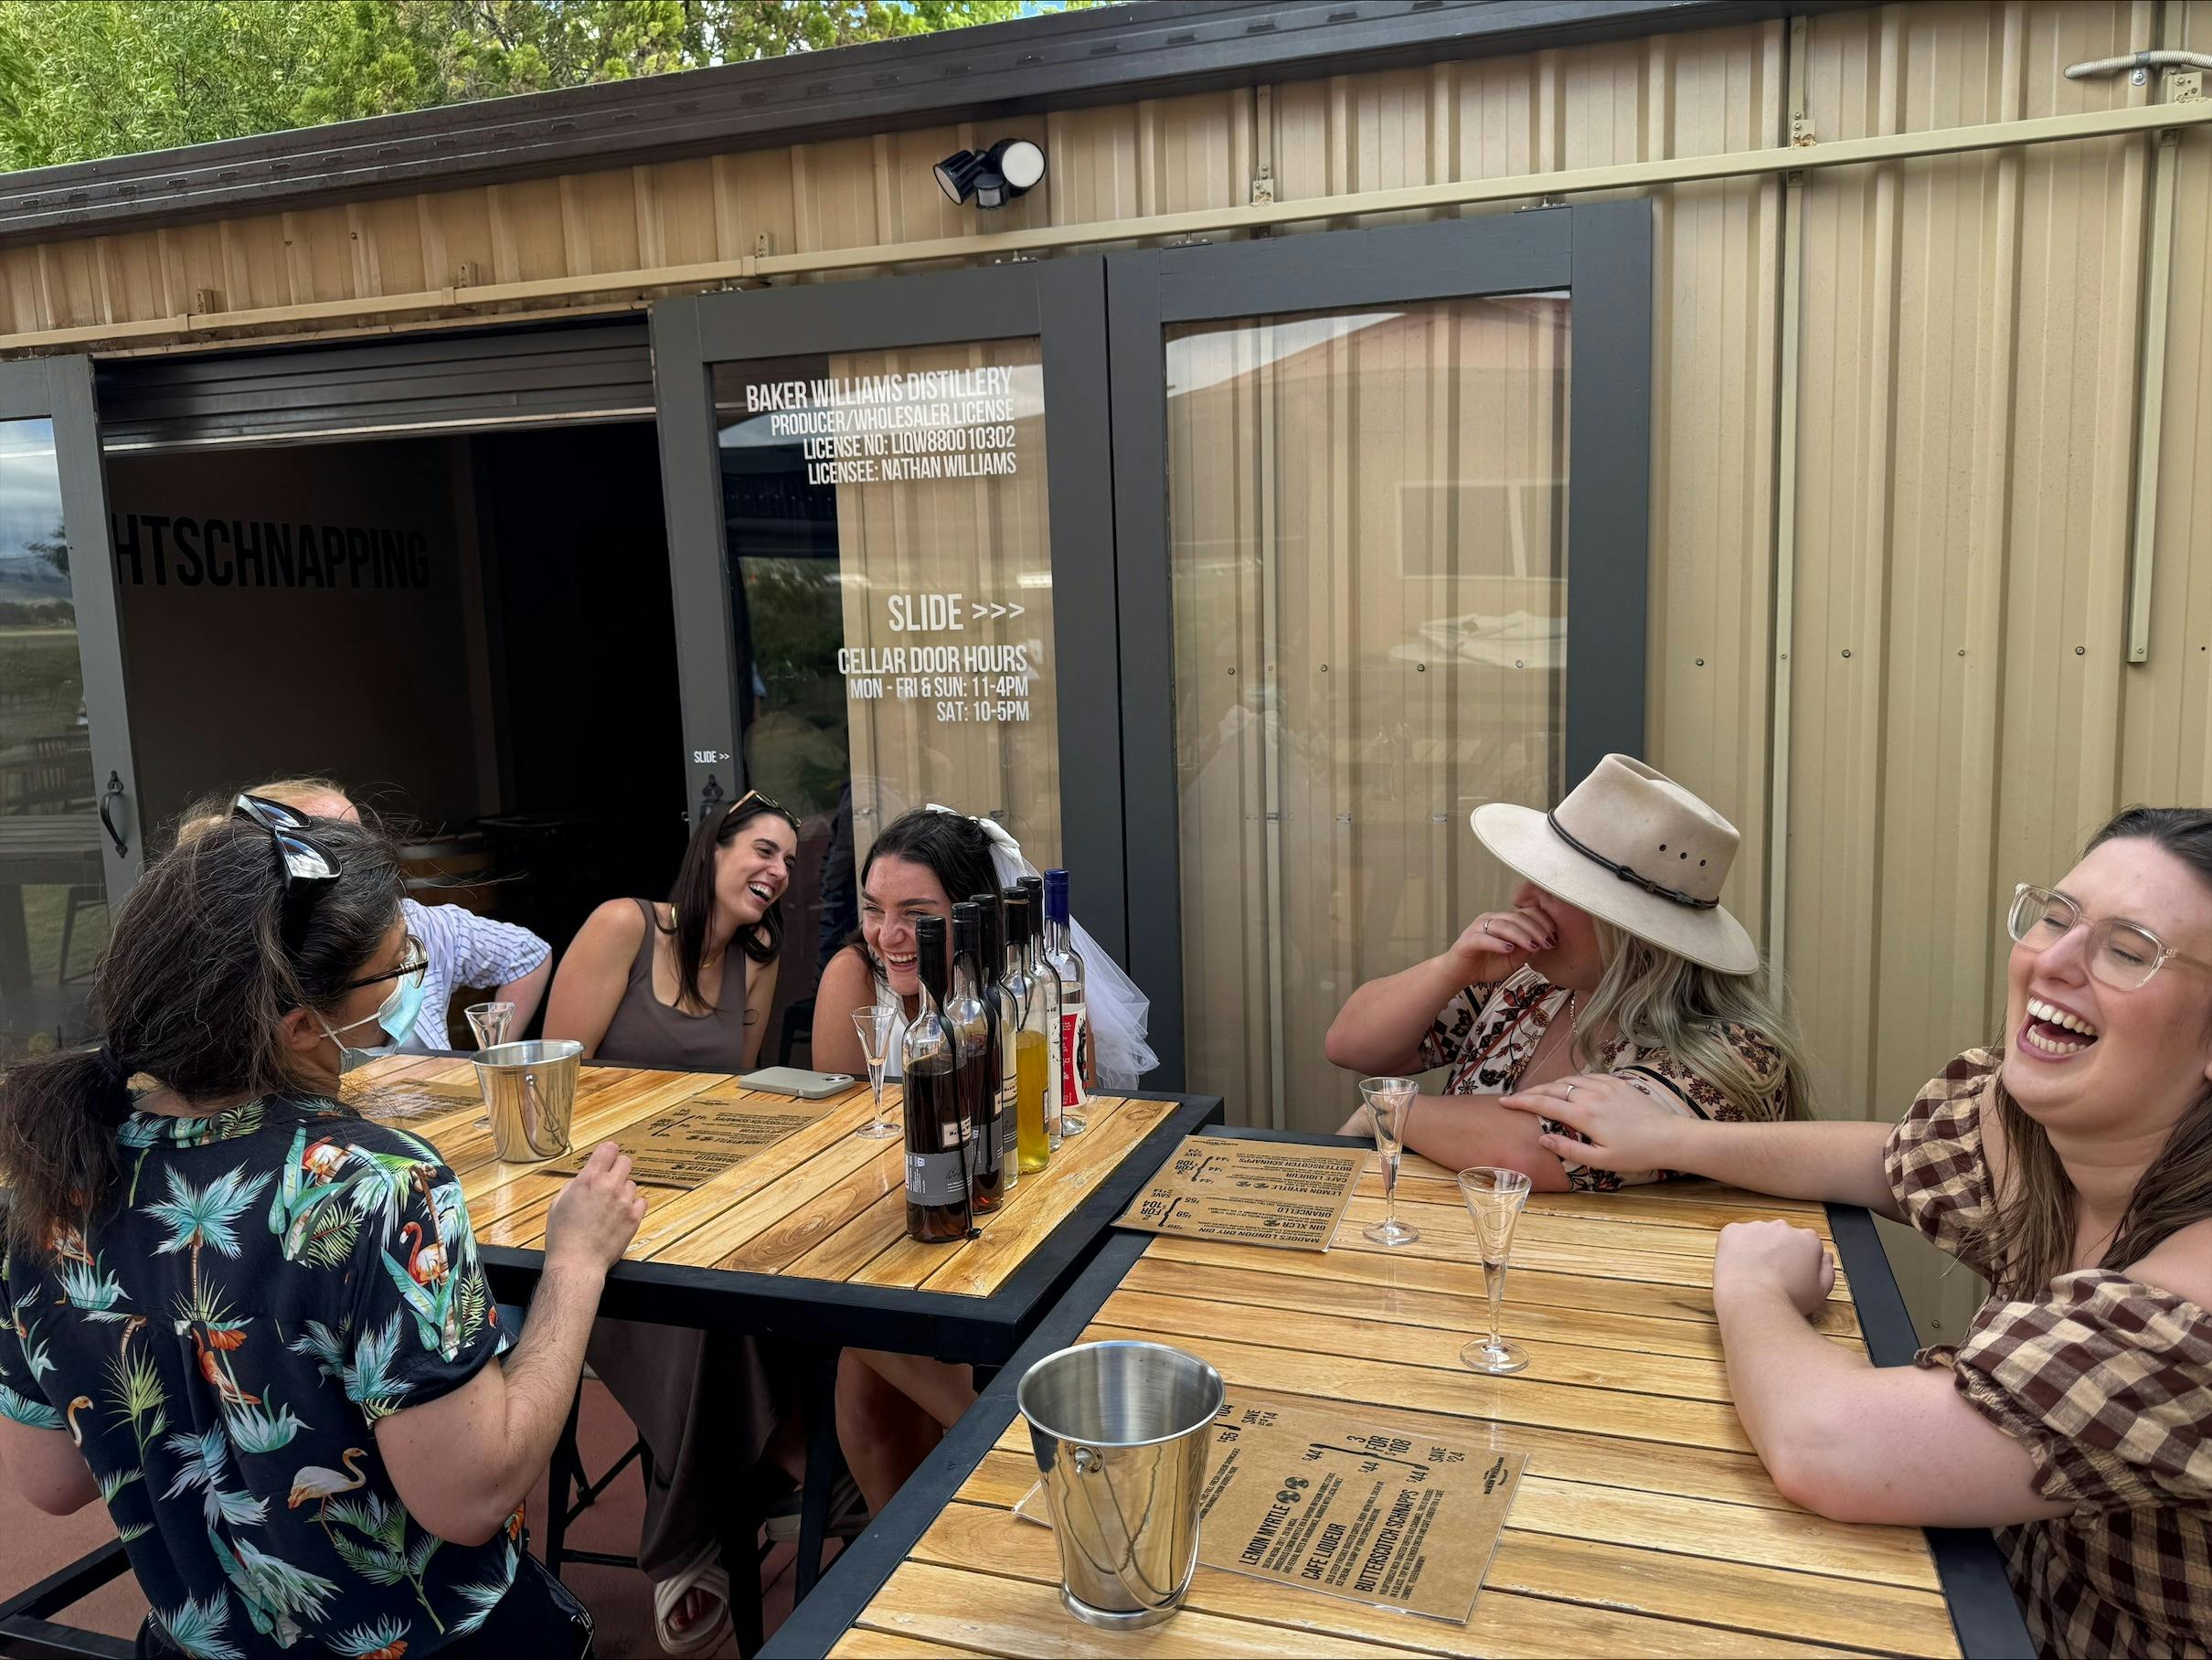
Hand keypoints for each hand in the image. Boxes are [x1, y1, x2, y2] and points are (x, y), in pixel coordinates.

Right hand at [543, 1142, 645, 1275]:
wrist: (577, 1262)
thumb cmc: (563, 1236)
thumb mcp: (558, 1203)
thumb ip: (575, 1184)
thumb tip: (586, 1177)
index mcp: (588, 1180)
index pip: (608, 1149)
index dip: (608, 1152)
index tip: (607, 1158)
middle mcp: (608, 1186)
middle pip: (625, 1161)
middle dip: (617, 1168)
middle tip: (610, 1181)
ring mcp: (624, 1201)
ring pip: (632, 1183)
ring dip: (623, 1190)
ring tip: (611, 1206)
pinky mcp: (634, 1217)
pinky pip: (641, 1201)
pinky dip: (633, 1206)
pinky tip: (621, 1214)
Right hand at [1447, 907, 1553, 983]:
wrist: (1460, 974)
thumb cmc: (1487, 965)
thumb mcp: (1514, 959)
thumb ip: (1525, 950)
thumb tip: (1541, 943)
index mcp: (1503, 920)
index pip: (1526, 913)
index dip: (1542, 922)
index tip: (1555, 936)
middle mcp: (1491, 919)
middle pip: (1517, 917)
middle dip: (1536, 930)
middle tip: (1548, 943)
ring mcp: (1478, 928)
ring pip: (1503, 925)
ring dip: (1520, 935)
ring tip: (1533, 947)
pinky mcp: (1467, 940)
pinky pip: (1483, 938)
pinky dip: (1497, 943)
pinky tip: (1508, 949)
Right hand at [1498, 1072, 1685, 1171]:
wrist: (1669, 1136)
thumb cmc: (1635, 1153)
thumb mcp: (1600, 1161)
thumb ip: (1568, 1149)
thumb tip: (1541, 1138)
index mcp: (1584, 1115)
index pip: (1544, 1104)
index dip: (1521, 1102)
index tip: (1504, 1103)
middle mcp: (1591, 1095)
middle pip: (1552, 1088)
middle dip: (1531, 1092)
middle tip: (1515, 1098)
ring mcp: (1605, 1085)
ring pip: (1569, 1080)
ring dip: (1550, 1085)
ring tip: (1539, 1093)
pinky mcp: (1617, 1082)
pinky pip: (1587, 1076)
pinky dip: (1572, 1080)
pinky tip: (1570, 1087)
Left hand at [1714, 1219, 1834, 1317]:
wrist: (1754, 1301)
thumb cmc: (1788, 1300)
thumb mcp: (1821, 1290)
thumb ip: (1827, 1269)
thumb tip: (1825, 1256)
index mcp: (1808, 1239)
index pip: (1806, 1245)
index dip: (1798, 1262)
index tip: (1791, 1275)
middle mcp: (1783, 1227)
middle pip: (1781, 1238)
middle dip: (1777, 1253)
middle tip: (1771, 1276)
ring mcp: (1756, 1227)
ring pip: (1757, 1236)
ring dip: (1756, 1250)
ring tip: (1753, 1275)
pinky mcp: (1732, 1231)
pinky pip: (1734, 1237)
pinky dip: (1734, 1249)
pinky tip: (1738, 1268)